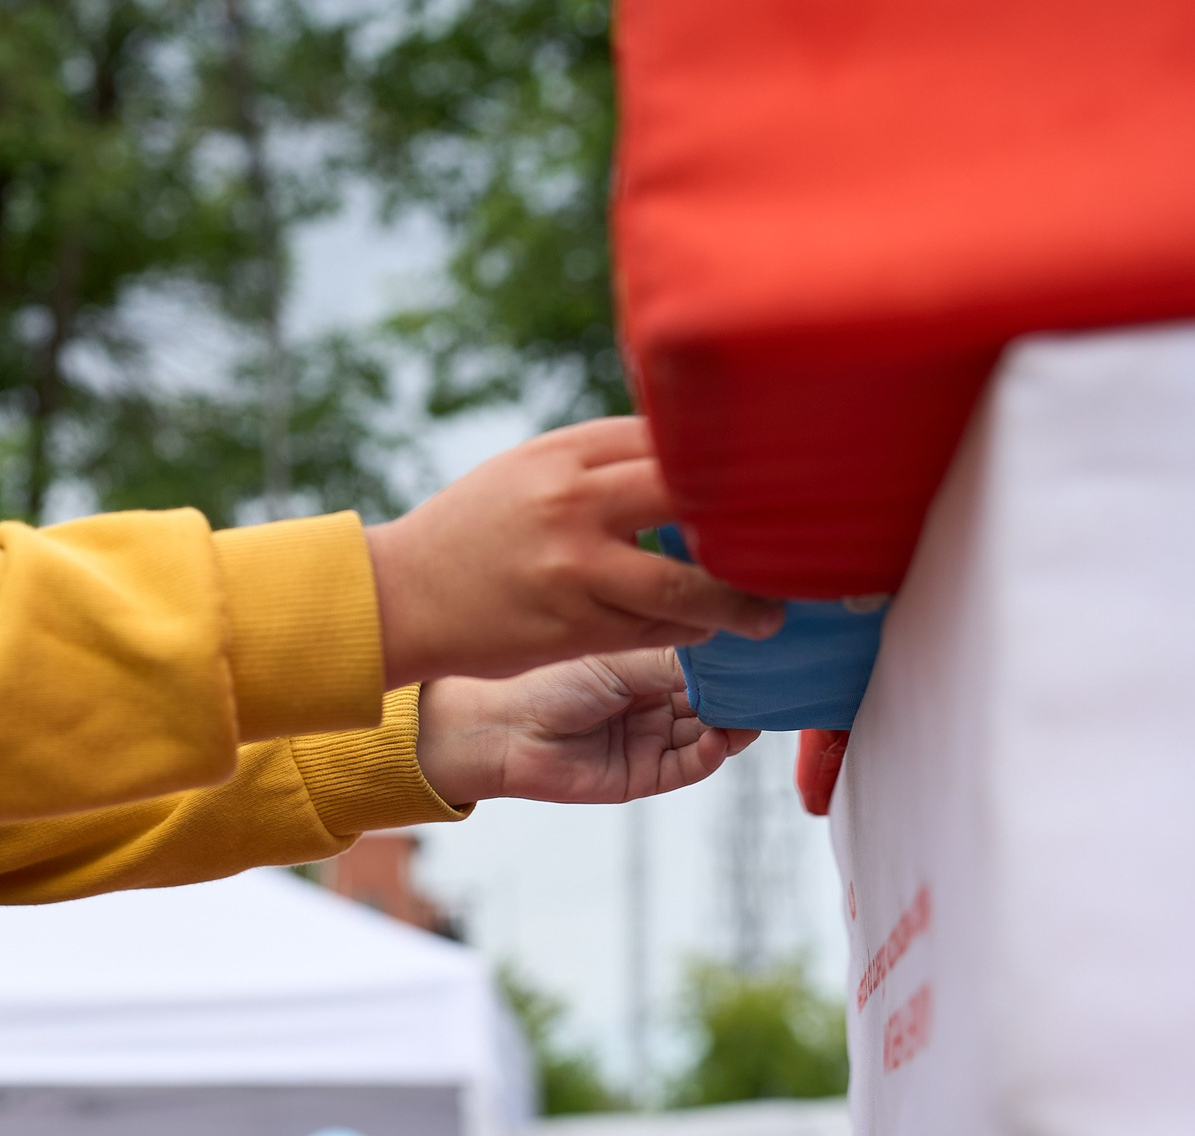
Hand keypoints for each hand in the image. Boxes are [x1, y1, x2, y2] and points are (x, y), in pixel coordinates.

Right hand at [366, 418, 781, 686]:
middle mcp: (573, 503)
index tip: (777, 477)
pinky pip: (654, 631)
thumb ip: (601, 460)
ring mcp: (574, 568)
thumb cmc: (471, 530)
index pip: (676, 444)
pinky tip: (705, 632)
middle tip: (796, 540)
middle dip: (754, 523)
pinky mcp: (571, 627)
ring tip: (768, 611)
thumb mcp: (528, 470)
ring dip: (738, 602)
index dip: (734, 463)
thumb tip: (690, 458)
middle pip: (697, 502)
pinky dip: (688, 632)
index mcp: (566, 453)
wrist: (398, 597)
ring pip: (687, 584)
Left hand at [415, 648, 758, 805]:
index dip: (736, 655)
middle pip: (717, 697)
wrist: (500, 728)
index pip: (707, 660)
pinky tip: (722, 738)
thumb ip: (678, 655)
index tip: (772, 643)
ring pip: (712, 732)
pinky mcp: (644, 775)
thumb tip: (737, 638)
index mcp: (647, 663)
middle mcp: (653, 700)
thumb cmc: (547, 678)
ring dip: (736, 723)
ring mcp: (651, 738)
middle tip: (778, 679)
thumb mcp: (622, 656)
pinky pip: (690, 767)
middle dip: (745, 690)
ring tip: (756, 709)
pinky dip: (711, 754)